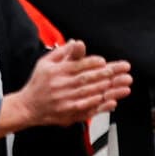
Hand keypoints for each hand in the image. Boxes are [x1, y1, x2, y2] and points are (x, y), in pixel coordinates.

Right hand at [0, 42, 133, 134]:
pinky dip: (102, 105)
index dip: (92, 63)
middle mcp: (62, 86)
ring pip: (92, 94)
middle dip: (108, 74)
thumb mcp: (44, 63)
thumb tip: (76, 42)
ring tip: (125, 85)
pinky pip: (90, 109)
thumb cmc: (38, 83)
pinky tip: (113, 101)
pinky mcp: (72, 113)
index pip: (78, 65)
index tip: (105, 62)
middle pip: (89, 79)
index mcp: (56, 72)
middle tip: (123, 71)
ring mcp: (68, 101)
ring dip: (111, 89)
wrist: (29, 107)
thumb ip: (62, 52)